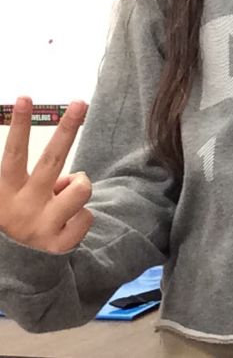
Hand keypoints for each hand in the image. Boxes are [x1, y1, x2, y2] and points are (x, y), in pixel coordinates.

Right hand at [0, 97, 92, 252]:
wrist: (12, 274)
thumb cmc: (14, 222)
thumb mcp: (7, 198)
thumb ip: (25, 178)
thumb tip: (66, 174)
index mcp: (5, 192)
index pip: (13, 153)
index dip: (20, 125)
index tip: (26, 97)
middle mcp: (23, 207)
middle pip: (52, 160)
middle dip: (67, 128)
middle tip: (80, 102)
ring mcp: (42, 226)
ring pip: (81, 187)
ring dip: (78, 186)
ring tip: (64, 198)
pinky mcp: (59, 245)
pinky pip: (87, 216)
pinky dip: (81, 218)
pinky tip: (66, 227)